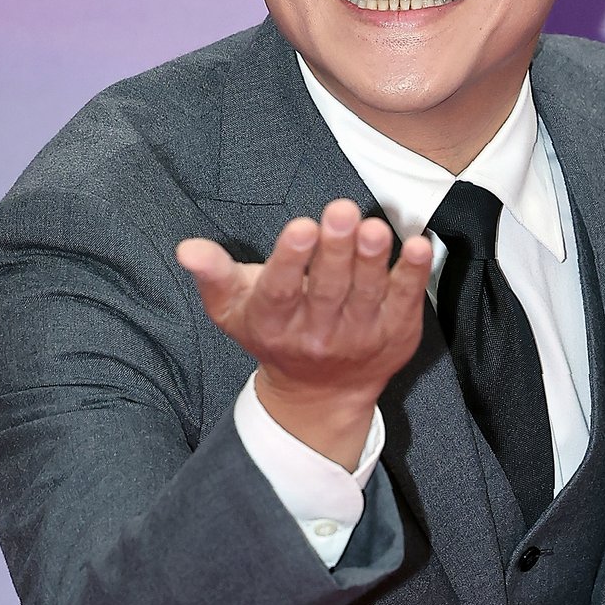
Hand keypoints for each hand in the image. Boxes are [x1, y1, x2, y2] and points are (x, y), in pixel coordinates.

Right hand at [177, 200, 432, 468]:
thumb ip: (214, 275)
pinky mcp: (394, 334)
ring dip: (373, 260)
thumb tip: (188, 249)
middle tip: (343, 212)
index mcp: (274, 323)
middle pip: (328, 290)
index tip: (300, 228)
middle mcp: (317, 334)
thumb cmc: (275, 334)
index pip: (281, 290)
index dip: (291, 259)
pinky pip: (405, 302)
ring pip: (367, 295)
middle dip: (336, 250)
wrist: (321, 392)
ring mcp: (359, 337)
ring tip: (374, 227)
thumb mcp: (234, 309)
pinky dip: (412, 275)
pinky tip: (417, 247)